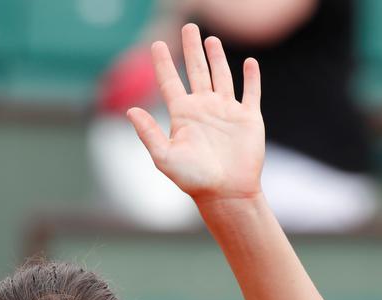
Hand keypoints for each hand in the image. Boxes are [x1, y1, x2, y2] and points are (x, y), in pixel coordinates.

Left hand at [127, 23, 264, 202]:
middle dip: (191, 49)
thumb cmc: (194, 179)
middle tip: (189, 26)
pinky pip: (251, 92)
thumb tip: (130, 110)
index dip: (163, 62)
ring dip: (217, 57)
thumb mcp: (165, 157)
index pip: (170, 82)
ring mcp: (226, 112)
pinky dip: (251, 77)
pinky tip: (249, 63)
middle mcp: (203, 109)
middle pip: (196, 71)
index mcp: (183, 115)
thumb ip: (148, 133)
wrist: (226, 192)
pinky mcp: (248, 118)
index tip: (156, 44)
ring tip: (210, 39)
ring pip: (221, 76)